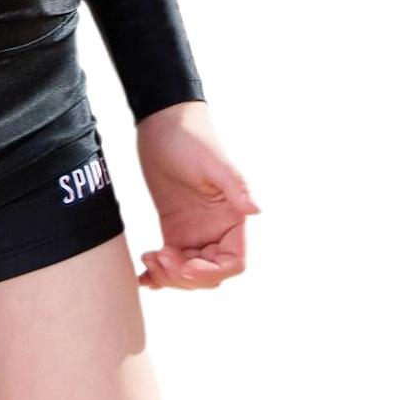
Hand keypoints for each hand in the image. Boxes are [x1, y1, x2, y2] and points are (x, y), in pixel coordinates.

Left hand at [132, 101, 260, 290]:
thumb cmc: (191, 136)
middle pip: (209, 273)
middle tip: (159, 258)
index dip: (211, 272)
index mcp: (234, 216)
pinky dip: (158, 274)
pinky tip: (143, 277)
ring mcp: (196, 230)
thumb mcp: (212, 161)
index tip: (185, 266)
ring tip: (149, 258)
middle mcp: (218, 228)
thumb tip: (256, 210)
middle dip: (185, 275)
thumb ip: (235, 185)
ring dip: (170, 275)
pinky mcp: (175, 227)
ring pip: (189, 272)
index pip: (233, 262)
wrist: (162, 122)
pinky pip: (171, 260)